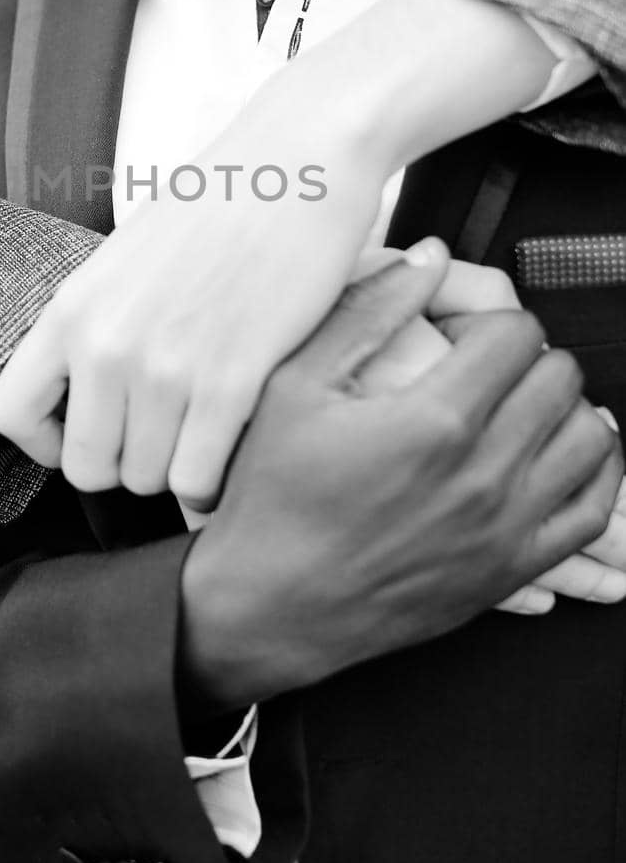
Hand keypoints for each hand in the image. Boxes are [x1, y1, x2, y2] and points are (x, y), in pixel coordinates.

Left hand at [0, 0, 558, 510]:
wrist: (298, 159)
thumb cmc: (222, 200)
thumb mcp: (128, 256)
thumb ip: (102, 319)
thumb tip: (95, 384)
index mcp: (72, 307)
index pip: (11, 413)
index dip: (48, 444)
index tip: (90, 434)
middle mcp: (106, 343)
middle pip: (89, 466)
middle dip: (127, 464)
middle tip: (166, 436)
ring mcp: (165, 366)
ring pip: (147, 480)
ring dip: (177, 469)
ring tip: (207, 431)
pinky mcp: (230, 380)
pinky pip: (198, 478)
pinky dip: (215, 481)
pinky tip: (235, 445)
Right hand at [177, 247, 622, 715]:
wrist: (269, 603)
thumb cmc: (273, 497)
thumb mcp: (295, 386)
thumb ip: (369, 312)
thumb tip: (428, 259)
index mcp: (433, 419)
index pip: (516, 332)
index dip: (486, 320)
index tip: (456, 336)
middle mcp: (482, 473)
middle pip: (560, 377)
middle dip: (525, 357)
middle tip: (483, 368)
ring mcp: (505, 525)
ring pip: (592, 436)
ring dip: (562, 409)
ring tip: (518, 408)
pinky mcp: (512, 567)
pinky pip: (593, 509)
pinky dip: (590, 472)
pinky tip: (553, 455)